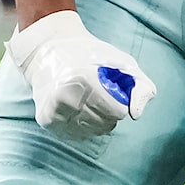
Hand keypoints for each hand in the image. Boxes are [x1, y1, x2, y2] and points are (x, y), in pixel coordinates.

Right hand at [5, 9, 150, 138]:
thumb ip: (138, 84)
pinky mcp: (46, 120)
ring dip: (96, 119)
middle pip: (106, 124)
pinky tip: (76, 107)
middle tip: (98, 93)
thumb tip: (136, 114)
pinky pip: (76, 134)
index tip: (112, 89)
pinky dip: (81, 124)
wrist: (45, 50)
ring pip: (92, 131)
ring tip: (87, 98)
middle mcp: (66, 97)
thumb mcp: (119, 59)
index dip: (120, 102)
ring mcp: (54, 110)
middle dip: (109, 111)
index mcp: (85, 79)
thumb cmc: (87, 53)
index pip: (118, 112)